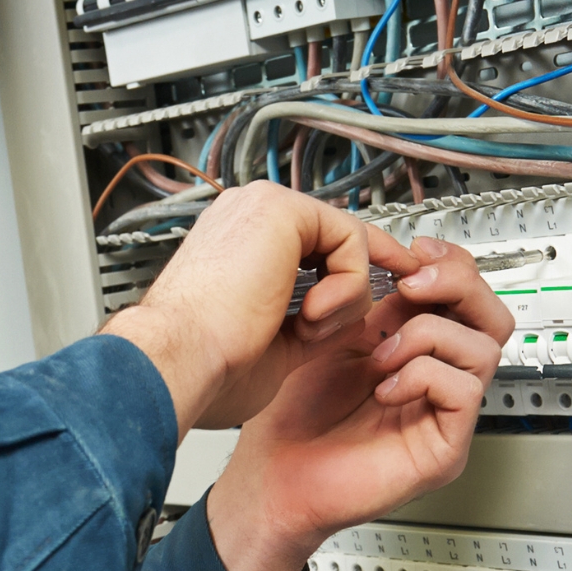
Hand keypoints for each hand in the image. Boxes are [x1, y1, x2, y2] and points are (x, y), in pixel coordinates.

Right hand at [103, 181, 416, 437]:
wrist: (179, 360)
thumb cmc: (206, 363)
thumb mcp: (278, 343)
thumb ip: (316, 322)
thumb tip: (353, 320)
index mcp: (239, 245)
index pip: (315, 243)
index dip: (356, 269)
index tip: (392, 286)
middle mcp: (249, 217)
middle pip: (337, 237)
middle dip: (361, 282)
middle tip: (364, 315)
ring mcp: (263, 207)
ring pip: (348, 240)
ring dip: (345, 296)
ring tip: (307, 326)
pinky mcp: (281, 209)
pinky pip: (351, 240)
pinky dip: (346, 286)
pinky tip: (310, 314)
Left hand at [202, 236, 512, 570]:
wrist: (273, 471)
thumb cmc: (293, 410)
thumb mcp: (332, 332)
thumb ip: (370, 296)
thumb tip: (398, 255)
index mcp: (415, 342)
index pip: (468, 292)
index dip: (450, 263)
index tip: (414, 252)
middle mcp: (438, 375)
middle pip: (494, 316)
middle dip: (458, 286)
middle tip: (411, 286)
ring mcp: (444, 412)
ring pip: (485, 348)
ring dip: (428, 334)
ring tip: (380, 355)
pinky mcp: (444, 448)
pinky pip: (465, 391)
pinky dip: (422, 376)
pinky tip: (383, 389)